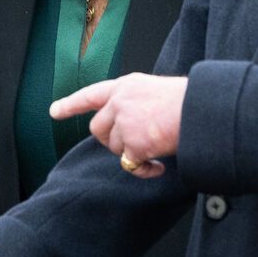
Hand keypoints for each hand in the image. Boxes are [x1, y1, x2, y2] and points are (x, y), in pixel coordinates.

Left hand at [52, 73, 187, 178]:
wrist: (203, 110)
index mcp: (126, 86)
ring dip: (130, 154)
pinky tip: (158, 167)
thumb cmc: (189, 102)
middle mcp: (120, 101)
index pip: (92, 94)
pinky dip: (143, 170)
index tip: (54, 111)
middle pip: (98, 128)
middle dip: (111, 141)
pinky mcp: (133, 144)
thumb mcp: (155, 92)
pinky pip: (129, 165)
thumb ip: (135, 104)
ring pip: (113, 147)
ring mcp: (125, 122)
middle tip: (133, 146)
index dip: (71, 104)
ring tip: (153, 152)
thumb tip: (126, 126)